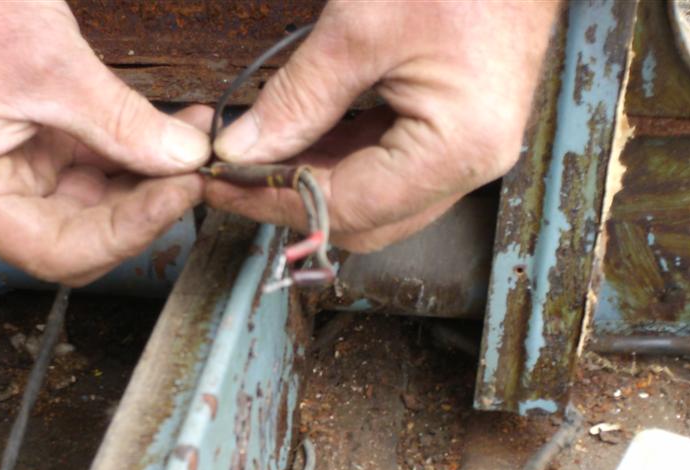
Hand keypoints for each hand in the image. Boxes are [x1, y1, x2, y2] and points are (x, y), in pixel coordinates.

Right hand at [0, 1, 210, 284]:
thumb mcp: (53, 65)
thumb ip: (122, 121)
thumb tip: (186, 159)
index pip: (58, 251)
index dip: (126, 233)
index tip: (178, 194)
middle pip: (79, 238)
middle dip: (142, 210)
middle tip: (193, 175)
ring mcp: (13, 173)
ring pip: (94, 207)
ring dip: (147, 183)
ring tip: (194, 146)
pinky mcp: (36, 148)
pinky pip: (93, 168)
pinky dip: (134, 154)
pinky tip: (176, 132)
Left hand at [205, 1, 559, 252]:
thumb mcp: (359, 28)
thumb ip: (295, 100)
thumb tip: (238, 152)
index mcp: (457, 148)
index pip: (347, 207)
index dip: (274, 200)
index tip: (219, 181)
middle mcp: (470, 167)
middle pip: (362, 220)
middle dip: (290, 200)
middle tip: (229, 173)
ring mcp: (466, 154)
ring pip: (371, 201)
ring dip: (311, 181)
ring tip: (254, 153)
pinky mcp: (456, 134)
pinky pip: (387, 168)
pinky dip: (338, 160)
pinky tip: (297, 138)